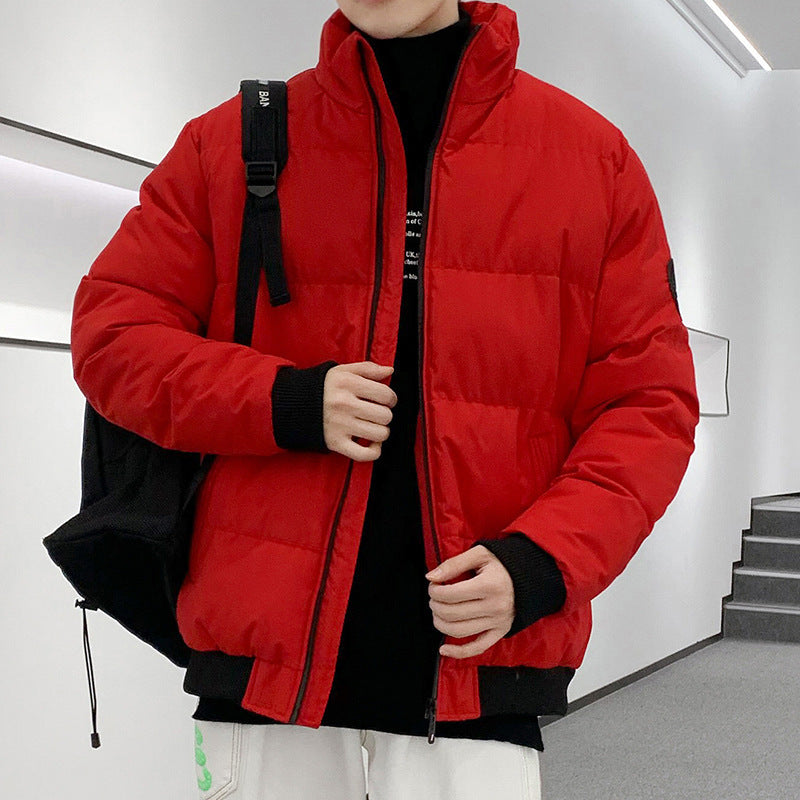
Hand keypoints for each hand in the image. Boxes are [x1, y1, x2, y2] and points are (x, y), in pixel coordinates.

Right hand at [322, 361, 396, 461]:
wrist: (293, 405)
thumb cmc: (323, 387)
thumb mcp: (342, 371)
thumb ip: (368, 368)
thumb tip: (390, 371)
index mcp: (348, 383)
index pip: (386, 394)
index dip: (391, 398)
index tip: (385, 400)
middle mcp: (344, 404)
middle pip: (385, 416)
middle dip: (385, 414)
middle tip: (375, 413)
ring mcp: (340, 425)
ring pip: (380, 434)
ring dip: (381, 431)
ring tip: (372, 426)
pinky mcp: (336, 443)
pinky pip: (365, 454)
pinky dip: (374, 451)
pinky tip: (371, 442)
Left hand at [425, 544, 514, 658]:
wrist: (530, 575)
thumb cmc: (503, 562)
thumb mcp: (480, 554)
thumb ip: (454, 564)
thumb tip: (431, 576)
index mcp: (489, 585)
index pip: (450, 595)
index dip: (434, 591)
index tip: (433, 585)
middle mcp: (495, 606)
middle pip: (452, 613)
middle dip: (435, 605)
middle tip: (434, 597)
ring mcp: (498, 622)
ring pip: (459, 631)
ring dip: (440, 624)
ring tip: (438, 612)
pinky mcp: (501, 632)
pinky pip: (477, 647)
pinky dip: (458, 652)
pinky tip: (444, 649)